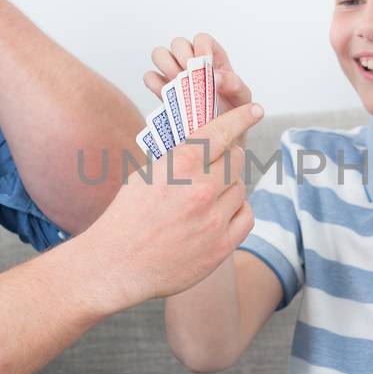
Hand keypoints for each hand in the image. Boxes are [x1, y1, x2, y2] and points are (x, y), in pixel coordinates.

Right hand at [81, 102, 264, 306]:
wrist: (118, 264)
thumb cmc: (128, 216)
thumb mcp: (148, 174)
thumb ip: (181, 158)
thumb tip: (209, 141)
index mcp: (179, 165)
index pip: (221, 131)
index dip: (240, 117)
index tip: (255, 109)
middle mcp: (200, 189)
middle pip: (236, 159)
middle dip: (227, 158)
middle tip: (214, 167)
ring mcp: (213, 219)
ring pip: (240, 188)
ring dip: (228, 188)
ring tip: (205, 198)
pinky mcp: (221, 246)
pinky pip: (245, 216)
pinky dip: (236, 212)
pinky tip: (218, 215)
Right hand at [144, 34, 252, 148]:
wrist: (221, 139)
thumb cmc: (234, 114)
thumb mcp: (241, 98)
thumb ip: (234, 84)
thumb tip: (217, 77)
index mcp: (214, 60)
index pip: (203, 40)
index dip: (201, 46)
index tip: (203, 61)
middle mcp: (193, 63)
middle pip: (178, 43)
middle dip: (181, 56)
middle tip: (188, 73)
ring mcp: (176, 75)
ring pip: (160, 54)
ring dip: (166, 66)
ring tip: (177, 83)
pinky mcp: (163, 91)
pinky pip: (150, 78)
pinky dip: (154, 83)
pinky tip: (165, 95)